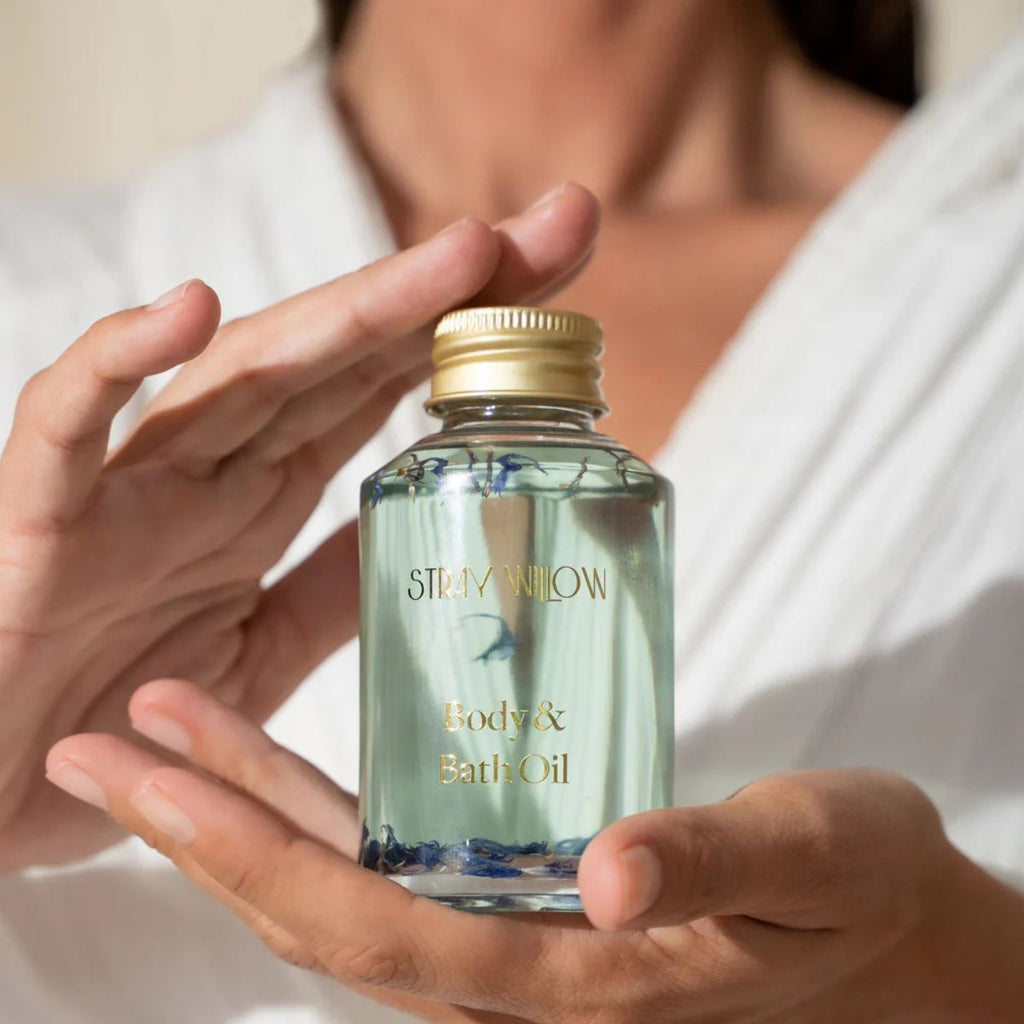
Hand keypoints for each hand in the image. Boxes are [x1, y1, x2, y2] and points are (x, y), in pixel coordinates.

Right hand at [0, 183, 599, 871]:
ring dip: (352, 310)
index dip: (474, 333)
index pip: (384, 392)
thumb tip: (441, 532)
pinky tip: (189, 312)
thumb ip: (337, 586)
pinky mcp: (39, 521)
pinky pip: (66, 428)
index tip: (567, 277)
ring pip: (245, 374)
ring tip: (462, 255)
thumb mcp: (261, 650)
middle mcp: (211, 473)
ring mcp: (131, 489)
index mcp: (259, 500)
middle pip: (345, 358)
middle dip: (454, 289)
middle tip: (566, 225)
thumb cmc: (118, 719)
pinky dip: (115, 364)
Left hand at [47, 680, 1023, 1022]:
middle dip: (198, 831)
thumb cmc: (854, 893)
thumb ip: (715, 863)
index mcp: (566, 980)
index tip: (152, 784)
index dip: (252, 864)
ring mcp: (503, 928)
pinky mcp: (513, 887)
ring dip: (237, 804)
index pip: (373, 935)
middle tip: (96, 747)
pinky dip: (310, 799)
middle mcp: (507, 967)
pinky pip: (388, 847)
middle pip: (318, 908)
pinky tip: (263, 748)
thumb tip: (613, 877)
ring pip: (337, 874)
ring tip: (152, 722)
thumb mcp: (811, 861)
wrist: (880, 924)